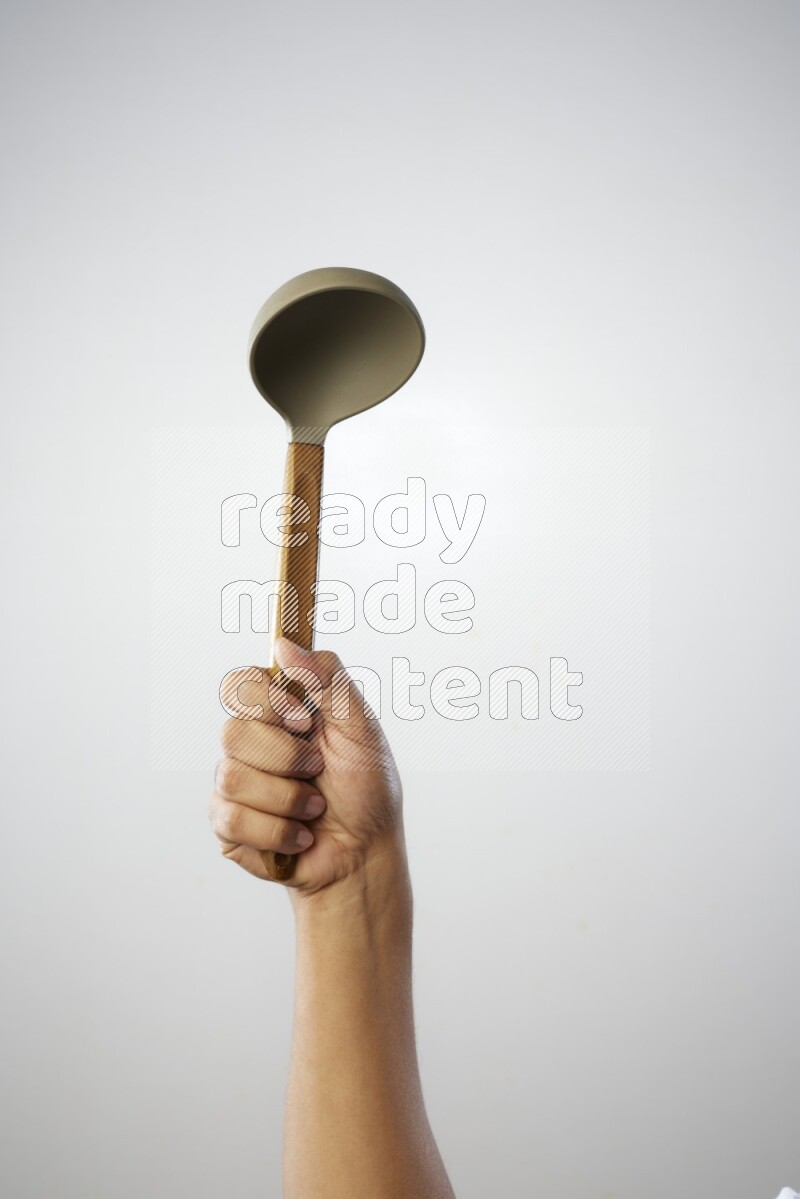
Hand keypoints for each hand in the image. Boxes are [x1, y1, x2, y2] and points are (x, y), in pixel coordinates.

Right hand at [209, 638, 404, 896]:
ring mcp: (236, 785)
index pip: (241, 685)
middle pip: (232, 732)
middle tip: (318, 770)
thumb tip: (284, 645)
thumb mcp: (361, 728)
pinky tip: (299, 836)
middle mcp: (251, 745)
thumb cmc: (367, 789)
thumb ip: (328, 679)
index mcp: (280, 714)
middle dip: (286, 757)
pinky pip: (232, 818)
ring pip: (232, 777)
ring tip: (315, 808)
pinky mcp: (228, 826)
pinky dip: (278, 831)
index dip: (266, 702)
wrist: (365, 853)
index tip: (303, 720)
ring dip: (288, 798)